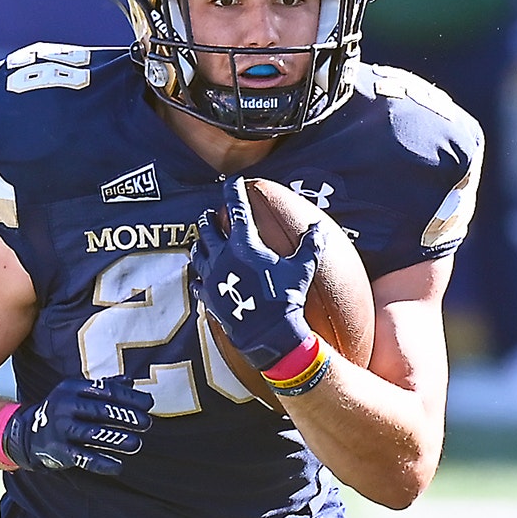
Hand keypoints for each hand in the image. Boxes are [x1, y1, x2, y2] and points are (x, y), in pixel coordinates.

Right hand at [1, 377, 152, 475]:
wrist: (29, 433)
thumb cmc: (63, 410)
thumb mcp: (78, 393)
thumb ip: (104, 387)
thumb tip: (131, 381)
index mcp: (72, 388)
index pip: (105, 390)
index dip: (129, 397)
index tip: (149, 403)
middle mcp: (65, 406)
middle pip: (100, 411)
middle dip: (126, 417)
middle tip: (146, 423)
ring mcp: (61, 429)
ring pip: (93, 434)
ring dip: (117, 440)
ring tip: (136, 444)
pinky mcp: (59, 450)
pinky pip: (83, 458)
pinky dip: (102, 463)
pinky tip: (118, 466)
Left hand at [190, 177, 320, 371]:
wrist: (267, 334)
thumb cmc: (285, 300)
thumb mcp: (302, 269)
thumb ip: (310, 245)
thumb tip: (319, 227)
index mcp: (244, 244)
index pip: (236, 208)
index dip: (234, 191)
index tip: (233, 182)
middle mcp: (222, 256)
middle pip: (207, 228)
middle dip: (208, 218)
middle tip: (209, 214)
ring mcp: (212, 277)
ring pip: (198, 253)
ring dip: (200, 244)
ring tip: (201, 242)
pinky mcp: (208, 297)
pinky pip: (197, 282)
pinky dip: (198, 277)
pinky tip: (199, 278)